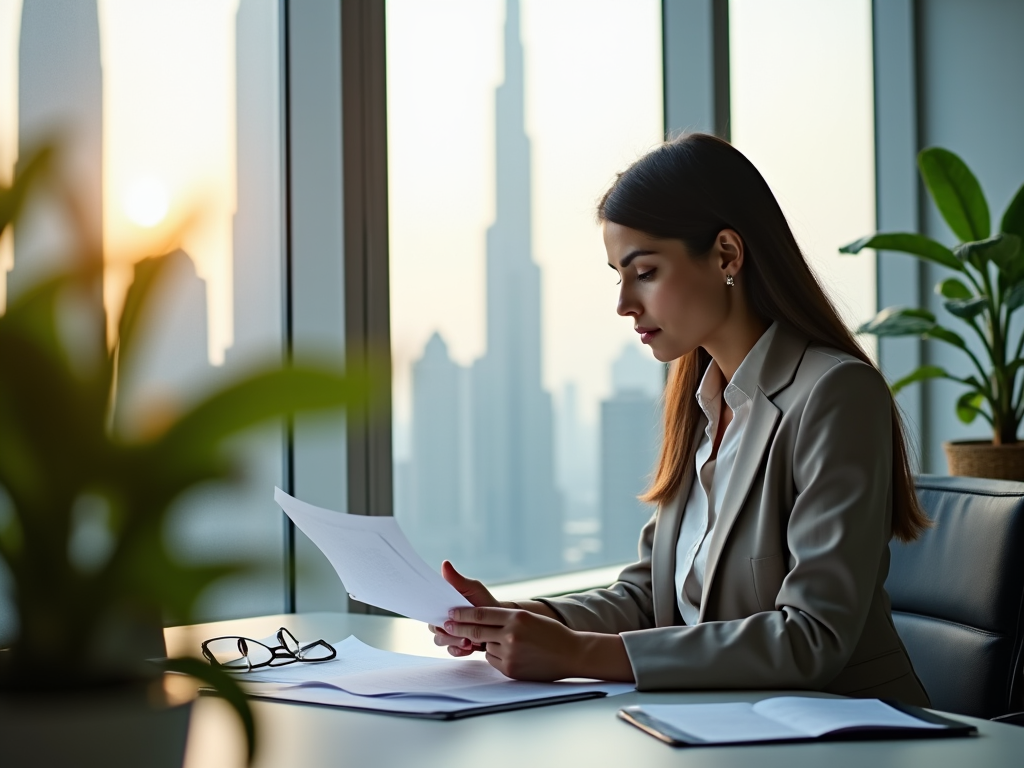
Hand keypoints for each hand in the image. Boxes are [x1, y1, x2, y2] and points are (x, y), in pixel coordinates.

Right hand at [428, 561, 499, 656]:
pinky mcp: (458, 646)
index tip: (444, 616)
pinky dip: (459, 650)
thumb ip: (457, 580)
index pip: (428, 611)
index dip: (431, 614)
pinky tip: (469, 647)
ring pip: (440, 641)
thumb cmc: (483, 600)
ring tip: (467, 640)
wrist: (499, 618)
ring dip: (452, 642)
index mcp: (443, 606)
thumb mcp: (472, 588)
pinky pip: (452, 652)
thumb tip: (445, 564)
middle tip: (458, 630)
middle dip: (444, 631)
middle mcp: (443, 620)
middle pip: (433, 628)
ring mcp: (450, 634)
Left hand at [443, 606, 580, 680]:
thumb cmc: (550, 633)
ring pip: (485, 646)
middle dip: (458, 628)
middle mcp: (511, 634)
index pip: (481, 614)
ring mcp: (511, 653)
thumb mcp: (528, 618)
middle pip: (475, 631)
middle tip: (445, 625)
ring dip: (485, 644)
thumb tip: (478, 619)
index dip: (462, 614)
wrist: (571, 653)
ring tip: (503, 642)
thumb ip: (505, 618)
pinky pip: (493, 660)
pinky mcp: (511, 669)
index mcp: (516, 617)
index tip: (450, 613)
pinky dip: (495, 655)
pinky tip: (510, 654)